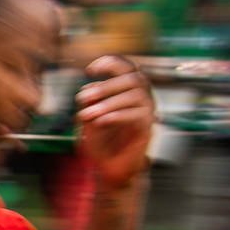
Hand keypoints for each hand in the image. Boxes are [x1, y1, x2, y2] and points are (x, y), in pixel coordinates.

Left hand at [75, 55, 153, 190]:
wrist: (108, 167)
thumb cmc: (99, 140)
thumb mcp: (87, 117)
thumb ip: (88, 102)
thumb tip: (87, 90)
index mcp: (127, 89)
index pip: (127, 67)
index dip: (111, 62)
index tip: (90, 70)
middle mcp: (142, 97)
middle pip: (133, 78)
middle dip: (105, 86)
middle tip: (81, 99)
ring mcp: (147, 112)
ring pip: (135, 95)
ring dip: (107, 103)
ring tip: (85, 115)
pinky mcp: (148, 128)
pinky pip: (138, 115)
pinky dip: (116, 115)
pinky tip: (99, 122)